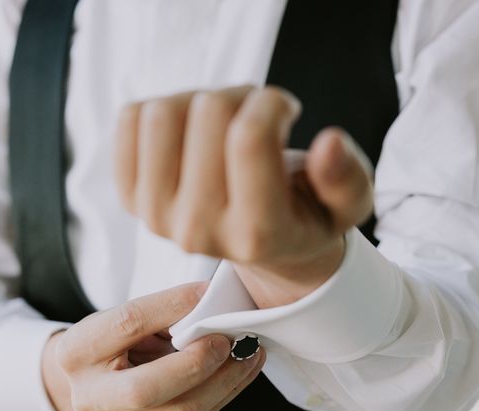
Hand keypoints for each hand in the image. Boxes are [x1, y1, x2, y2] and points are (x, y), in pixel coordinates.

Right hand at [41, 283, 264, 410]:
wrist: (93, 380)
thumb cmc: (113, 341)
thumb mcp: (124, 317)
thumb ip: (161, 313)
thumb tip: (212, 300)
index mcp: (79, 351)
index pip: (128, 324)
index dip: (171, 306)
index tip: (207, 292)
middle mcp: (92, 395)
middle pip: (147, 388)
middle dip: (196, 364)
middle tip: (229, 340)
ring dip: (224, 381)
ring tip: (250, 353)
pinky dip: (226, 393)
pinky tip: (243, 371)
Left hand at [115, 86, 373, 306]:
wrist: (260, 244)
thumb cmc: (303, 217)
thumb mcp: (345, 206)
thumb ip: (347, 179)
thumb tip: (329, 143)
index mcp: (256, 235)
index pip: (249, 137)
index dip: (272, 103)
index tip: (284, 111)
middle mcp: (199, 231)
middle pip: (209, 111)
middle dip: (242, 98)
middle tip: (256, 120)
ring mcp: (158, 217)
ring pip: (163, 110)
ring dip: (201, 103)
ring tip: (225, 127)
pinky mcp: (131, 197)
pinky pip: (131, 119)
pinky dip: (165, 113)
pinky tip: (192, 137)